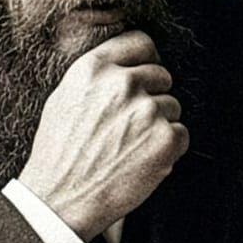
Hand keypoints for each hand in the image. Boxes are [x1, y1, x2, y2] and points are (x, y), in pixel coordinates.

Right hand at [18, 31, 187, 240]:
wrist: (60, 200)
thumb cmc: (59, 155)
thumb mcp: (65, 99)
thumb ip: (98, 77)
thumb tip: (127, 65)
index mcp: (93, 68)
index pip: (140, 42)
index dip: (147, 60)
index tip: (145, 74)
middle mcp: (122, 84)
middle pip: (161, 75)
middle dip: (152, 97)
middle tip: (131, 125)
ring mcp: (146, 110)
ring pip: (172, 106)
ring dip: (159, 125)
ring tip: (129, 147)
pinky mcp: (166, 138)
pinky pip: (182, 134)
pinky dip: (168, 149)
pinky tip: (141, 160)